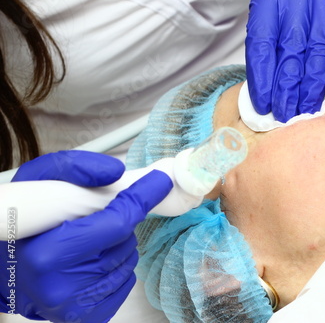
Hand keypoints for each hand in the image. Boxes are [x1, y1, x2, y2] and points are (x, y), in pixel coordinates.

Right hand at [1, 151, 172, 321]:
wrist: (8, 270)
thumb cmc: (25, 224)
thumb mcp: (38, 182)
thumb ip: (76, 168)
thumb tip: (117, 172)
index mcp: (47, 252)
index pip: (116, 223)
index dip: (141, 199)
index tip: (159, 183)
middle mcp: (62, 285)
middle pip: (125, 241)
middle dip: (118, 225)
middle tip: (93, 222)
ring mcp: (76, 306)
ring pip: (128, 260)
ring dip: (118, 245)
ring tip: (88, 243)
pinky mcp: (88, 317)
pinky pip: (126, 281)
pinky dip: (117, 267)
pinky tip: (92, 262)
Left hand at [246, 0, 324, 121]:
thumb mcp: (278, 4)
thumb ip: (272, 35)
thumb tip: (265, 80)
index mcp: (271, 0)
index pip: (261, 46)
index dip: (262, 79)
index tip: (263, 103)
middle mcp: (296, 0)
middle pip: (289, 54)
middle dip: (287, 90)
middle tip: (286, 114)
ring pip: (318, 51)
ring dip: (313, 85)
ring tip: (308, 108)